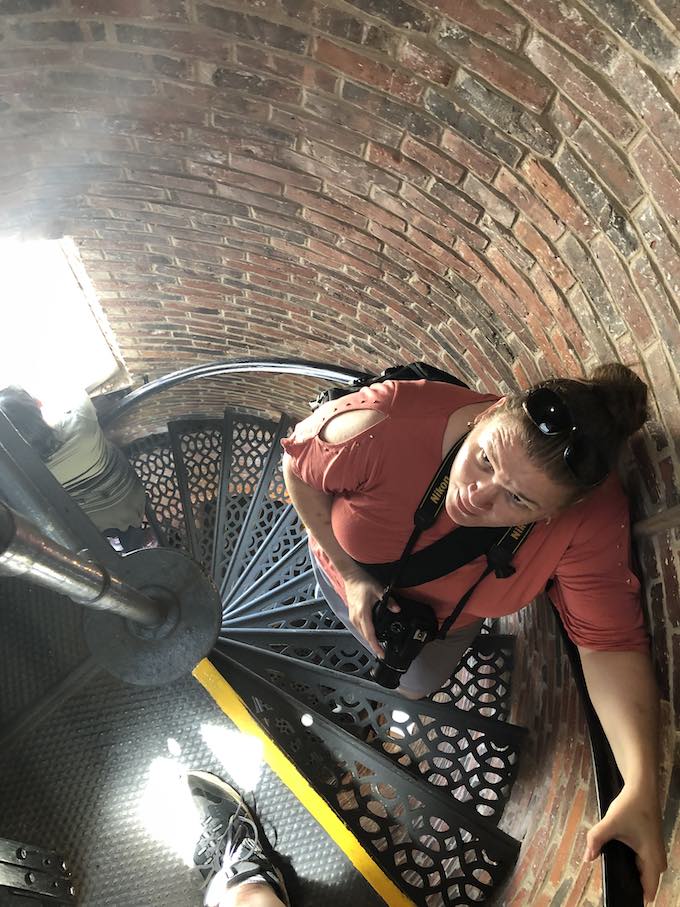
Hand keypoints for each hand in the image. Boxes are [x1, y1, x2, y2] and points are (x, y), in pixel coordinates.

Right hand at [342, 568, 399, 658]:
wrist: (350, 576)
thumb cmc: (362, 582)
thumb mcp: (378, 589)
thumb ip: (388, 600)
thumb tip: (397, 609)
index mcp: (363, 613)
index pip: (369, 634)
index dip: (376, 646)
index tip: (381, 654)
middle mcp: (356, 617)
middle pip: (365, 636)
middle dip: (373, 645)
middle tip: (383, 652)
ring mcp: (352, 616)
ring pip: (361, 633)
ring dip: (369, 640)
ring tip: (378, 645)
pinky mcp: (352, 614)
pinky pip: (358, 628)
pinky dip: (365, 633)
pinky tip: (371, 634)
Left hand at [584, 784, 665, 902]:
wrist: (641, 787)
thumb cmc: (629, 806)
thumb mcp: (610, 823)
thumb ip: (596, 840)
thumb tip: (587, 858)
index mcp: (652, 858)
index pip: (650, 888)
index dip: (638, 896)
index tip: (624, 897)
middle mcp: (658, 857)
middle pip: (648, 881)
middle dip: (634, 885)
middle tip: (617, 885)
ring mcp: (657, 850)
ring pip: (648, 871)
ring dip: (635, 874)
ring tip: (617, 873)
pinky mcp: (652, 843)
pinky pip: (646, 862)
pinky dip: (636, 864)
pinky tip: (621, 860)